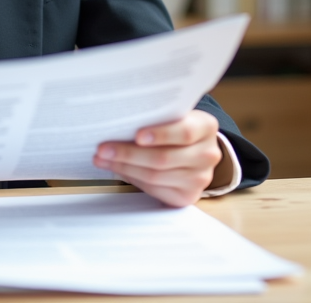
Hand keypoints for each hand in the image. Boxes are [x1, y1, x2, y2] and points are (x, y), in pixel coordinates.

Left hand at [93, 110, 224, 206]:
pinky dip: (132, 178)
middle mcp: (208, 154)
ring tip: (102, 159)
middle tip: (103, 149)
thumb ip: (155, 117)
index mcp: (206, 127)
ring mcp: (200, 178)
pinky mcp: (188, 196)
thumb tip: (117, 122)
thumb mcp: (173, 116)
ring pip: (155, 175)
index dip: (160, 134)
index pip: (185, 131)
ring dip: (124, 167)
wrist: (196, 150)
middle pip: (164, 158)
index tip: (137, 135)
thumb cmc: (176, 128)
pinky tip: (117, 169)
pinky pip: (155, 189)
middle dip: (128, 153)